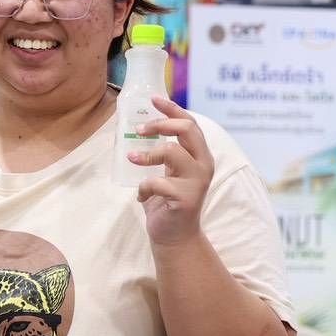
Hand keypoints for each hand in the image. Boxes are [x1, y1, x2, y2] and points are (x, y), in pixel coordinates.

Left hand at [131, 97, 214, 246]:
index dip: (172, 109)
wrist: (174, 236)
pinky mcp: (186, 198)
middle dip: (161, 123)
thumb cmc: (166, 201)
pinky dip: (144, 187)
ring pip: (172, 152)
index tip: (153, 99)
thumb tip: (136, 129)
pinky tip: (142, 196)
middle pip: (187, 130)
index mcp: (198, 155)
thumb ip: (159, 153)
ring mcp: (197, 181)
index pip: (190, 123)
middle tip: (140, 129)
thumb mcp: (164, 171)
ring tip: (132, 159)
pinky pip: (158, 182)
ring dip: (147, 154)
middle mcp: (203, 164)